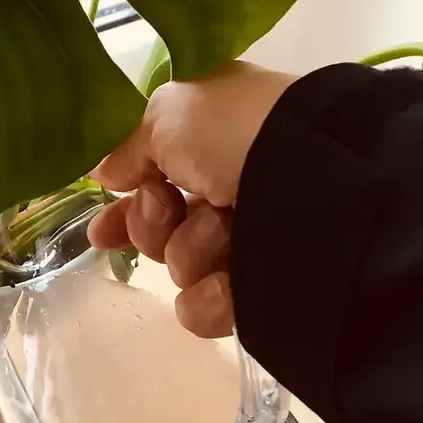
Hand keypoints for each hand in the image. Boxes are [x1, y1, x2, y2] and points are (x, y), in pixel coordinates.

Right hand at [88, 61, 295, 336]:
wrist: (319, 183)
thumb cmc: (235, 131)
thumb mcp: (166, 114)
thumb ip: (127, 146)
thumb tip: (105, 173)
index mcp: (212, 141)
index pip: (154, 179)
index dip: (124, 205)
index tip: (102, 230)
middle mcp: (231, 188)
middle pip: (159, 228)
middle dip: (152, 224)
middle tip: (168, 209)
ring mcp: (252, 240)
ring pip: (180, 266)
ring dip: (190, 250)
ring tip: (224, 231)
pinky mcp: (267, 289)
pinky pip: (207, 308)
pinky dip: (210, 298)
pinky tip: (226, 283)